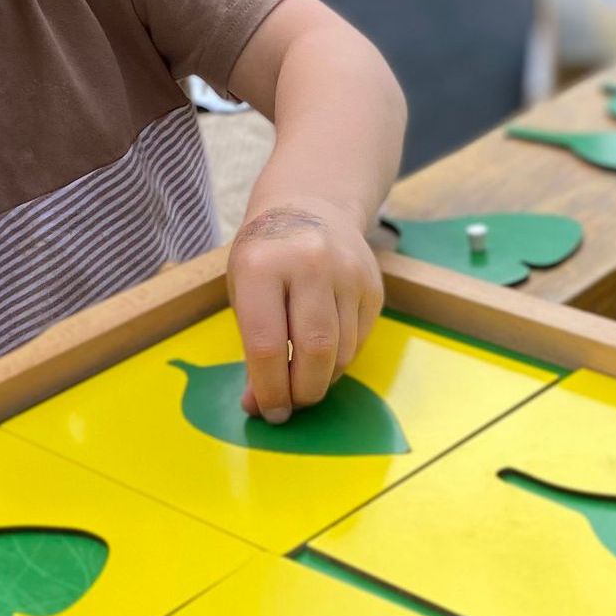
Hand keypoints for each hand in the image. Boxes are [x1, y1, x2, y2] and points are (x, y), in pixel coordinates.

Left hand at [227, 202, 382, 422]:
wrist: (309, 204)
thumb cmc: (265, 256)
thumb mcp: (243, 291)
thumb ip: (251, 347)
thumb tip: (258, 404)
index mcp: (262, 266)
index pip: (267, 344)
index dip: (268, 389)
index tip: (268, 411)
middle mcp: (309, 265)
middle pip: (313, 351)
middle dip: (302, 391)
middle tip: (291, 406)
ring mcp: (347, 273)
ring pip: (342, 352)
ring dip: (322, 379)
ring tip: (303, 381)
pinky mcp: (372, 285)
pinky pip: (359, 340)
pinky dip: (340, 359)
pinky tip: (323, 354)